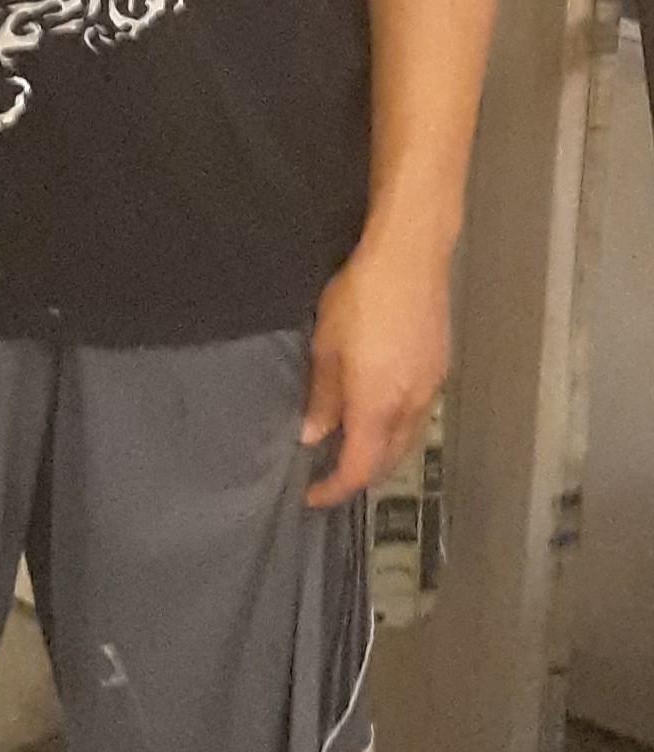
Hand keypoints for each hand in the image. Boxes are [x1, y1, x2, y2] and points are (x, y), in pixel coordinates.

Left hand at [301, 223, 450, 509]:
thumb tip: (313, 434)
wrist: (410, 256)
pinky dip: (398, 427)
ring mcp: (431, 385)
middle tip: (332, 476)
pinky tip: (382, 412)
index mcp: (378, 406)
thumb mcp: (327, 346)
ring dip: (383, 453)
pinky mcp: (439, 366)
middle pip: (390, 460)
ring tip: (354, 447)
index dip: (335, 488)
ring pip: (408, 438)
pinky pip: (419, 413)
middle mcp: (411, 405)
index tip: (312, 495)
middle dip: (361, 475)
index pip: (360, 468)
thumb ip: (322, 396)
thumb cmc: (360, 297)